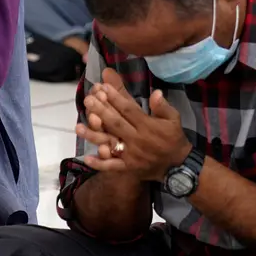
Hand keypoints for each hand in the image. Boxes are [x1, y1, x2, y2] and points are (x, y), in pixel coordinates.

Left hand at [75, 70, 192, 182]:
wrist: (178, 166)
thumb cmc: (173, 138)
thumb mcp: (174, 119)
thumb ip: (163, 106)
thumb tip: (156, 92)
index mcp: (148, 126)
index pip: (129, 110)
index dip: (115, 98)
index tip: (103, 87)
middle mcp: (138, 140)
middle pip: (116, 123)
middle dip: (101, 111)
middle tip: (88, 100)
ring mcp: (132, 155)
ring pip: (110, 144)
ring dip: (94, 136)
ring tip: (78, 126)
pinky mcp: (129, 168)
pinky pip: (112, 166)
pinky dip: (100, 164)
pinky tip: (86, 158)